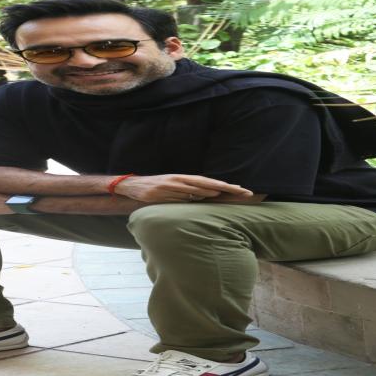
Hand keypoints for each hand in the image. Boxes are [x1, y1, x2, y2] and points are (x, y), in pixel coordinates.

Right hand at [113, 174, 253, 202]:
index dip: (224, 185)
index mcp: (183, 178)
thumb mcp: (172, 189)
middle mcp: (179, 180)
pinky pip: (178, 196)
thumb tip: (205, 197)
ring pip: (194, 188)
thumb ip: (188, 192)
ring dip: (211, 190)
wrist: (132, 186)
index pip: (208, 182)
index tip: (240, 189)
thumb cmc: (155, 189)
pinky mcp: (161, 192)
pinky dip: (191, 196)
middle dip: (225, 187)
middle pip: (206, 183)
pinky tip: (202, 196)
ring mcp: (171, 186)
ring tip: (228, 192)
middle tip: (242, 191)